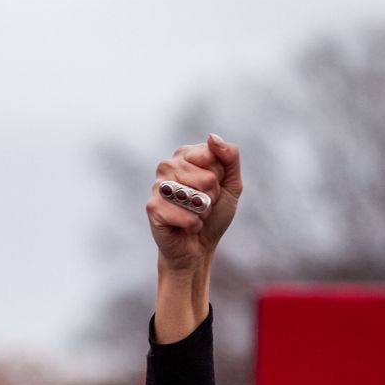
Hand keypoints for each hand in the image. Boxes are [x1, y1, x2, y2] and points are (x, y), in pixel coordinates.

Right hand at [148, 134, 241, 341]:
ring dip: (203, 211)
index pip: (211, 155)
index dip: (219, 176)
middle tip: (204, 205)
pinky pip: (184, 214)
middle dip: (212, 196)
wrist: (198, 247)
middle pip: (206, 177)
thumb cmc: (213, 215)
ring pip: (195, 194)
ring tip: (195, 215)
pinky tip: (187, 227)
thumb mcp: (231, 185)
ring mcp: (157, 186)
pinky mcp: (152, 208)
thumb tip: (212, 137)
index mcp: (185, 155)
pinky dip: (192, 224)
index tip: (214, 187)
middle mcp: (167, 166)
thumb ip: (229, 157)